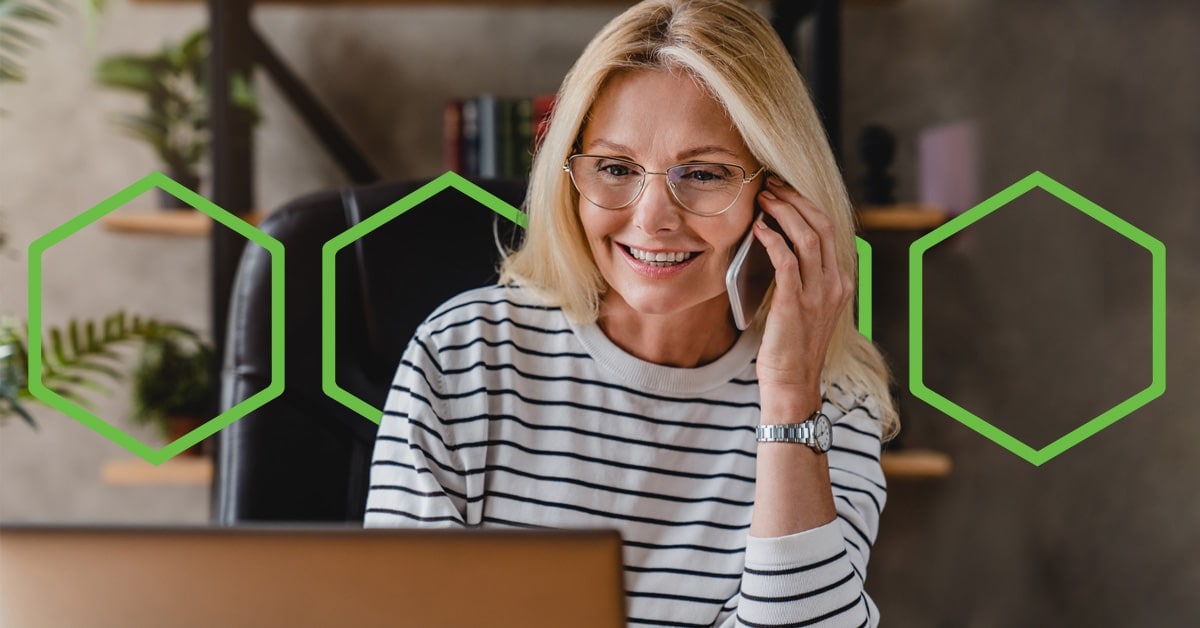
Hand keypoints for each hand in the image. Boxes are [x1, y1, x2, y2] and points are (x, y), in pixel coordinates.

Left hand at [752, 176, 853, 402]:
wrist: (792, 383)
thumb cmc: (790, 346)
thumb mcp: (805, 306)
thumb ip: (801, 278)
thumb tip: (779, 244)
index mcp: (840, 282)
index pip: (828, 230)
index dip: (806, 204)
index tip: (784, 190)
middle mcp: (835, 284)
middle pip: (821, 225)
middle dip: (795, 199)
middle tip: (771, 184)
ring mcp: (818, 294)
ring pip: (807, 237)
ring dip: (783, 212)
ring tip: (763, 199)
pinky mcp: (796, 303)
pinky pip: (787, 260)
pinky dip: (772, 239)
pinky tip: (758, 228)